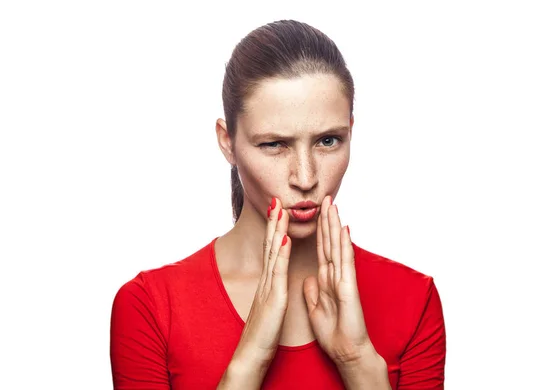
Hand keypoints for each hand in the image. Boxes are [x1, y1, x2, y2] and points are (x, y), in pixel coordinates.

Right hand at [230, 197, 290, 368]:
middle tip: (275, 199)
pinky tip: (285, 239)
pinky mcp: (274, 298)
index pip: (272, 251)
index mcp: (268, 282)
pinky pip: (278, 272)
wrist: (251, 355)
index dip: (274, 230)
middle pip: (270, 245)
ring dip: (276, 230)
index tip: (277, 211)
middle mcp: (266, 280)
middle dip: (273, 222)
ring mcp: (268, 287)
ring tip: (280, 210)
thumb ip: (271, 292)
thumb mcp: (268, 307)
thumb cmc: (262, 334)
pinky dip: (282, 254)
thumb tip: (273, 282)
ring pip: (273, 253)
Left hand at [302, 195, 372, 365]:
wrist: (346, 350)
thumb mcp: (315, 308)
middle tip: (326, 198)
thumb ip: (313, 291)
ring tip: (333, 205)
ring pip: (338, 246)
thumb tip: (309, 277)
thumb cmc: (333, 332)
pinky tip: (344, 229)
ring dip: (335, 225)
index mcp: (325, 279)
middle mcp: (335, 275)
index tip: (315, 212)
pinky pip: (345, 261)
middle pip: (329, 242)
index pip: (321, 249)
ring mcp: (343, 278)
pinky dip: (344, 245)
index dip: (318, 230)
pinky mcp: (348, 286)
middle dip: (327, 220)